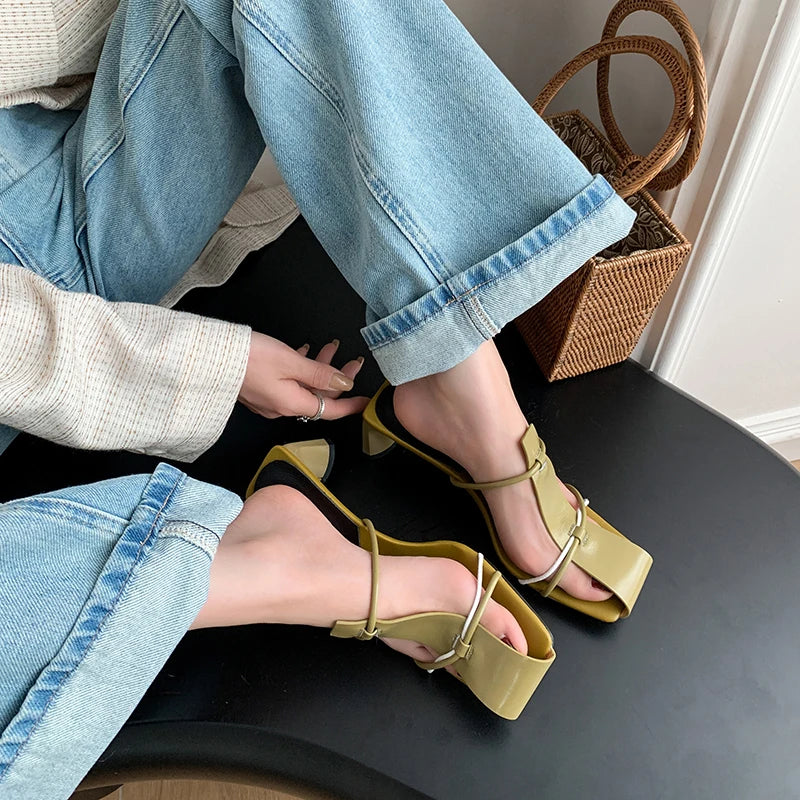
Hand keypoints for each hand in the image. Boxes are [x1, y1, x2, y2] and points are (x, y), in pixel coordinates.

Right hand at [238, 332, 368, 419]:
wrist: (208, 356)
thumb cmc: (248, 357)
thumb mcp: (291, 362)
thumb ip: (320, 373)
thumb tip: (345, 383)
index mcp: (292, 403)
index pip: (330, 410)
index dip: (350, 405)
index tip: (366, 401)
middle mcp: (281, 406)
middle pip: (318, 396)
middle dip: (337, 378)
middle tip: (352, 361)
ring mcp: (269, 399)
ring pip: (303, 386)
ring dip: (319, 369)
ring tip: (329, 348)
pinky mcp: (259, 389)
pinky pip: (288, 382)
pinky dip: (300, 368)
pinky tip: (304, 351)